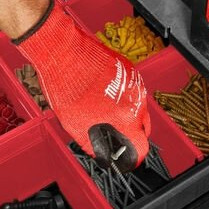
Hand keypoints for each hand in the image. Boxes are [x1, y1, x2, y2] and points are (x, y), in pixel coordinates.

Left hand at [14, 0, 150, 169]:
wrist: (65, 52)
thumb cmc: (67, 85)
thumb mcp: (75, 125)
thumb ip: (93, 143)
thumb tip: (102, 153)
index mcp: (125, 119)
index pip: (142, 148)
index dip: (134, 156)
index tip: (126, 156)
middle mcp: (136, 102)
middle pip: (144, 128)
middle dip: (131, 135)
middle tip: (113, 135)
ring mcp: (135, 84)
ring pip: (139, 109)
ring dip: (126, 114)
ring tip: (104, 111)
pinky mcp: (130, 70)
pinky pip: (133, 92)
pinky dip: (123, 98)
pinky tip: (104, 95)